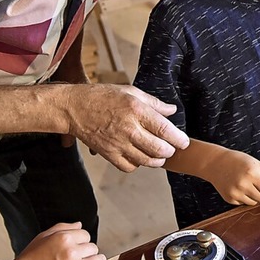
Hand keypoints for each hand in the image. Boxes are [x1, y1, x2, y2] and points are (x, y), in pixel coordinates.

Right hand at [66, 83, 189, 170]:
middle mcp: (128, 128)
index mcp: (136, 110)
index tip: (184, 142)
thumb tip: (172, 110)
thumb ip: (154, 103)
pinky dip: (137, 165)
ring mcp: (117, 143)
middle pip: (158, 149)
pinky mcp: (108, 154)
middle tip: (171, 148)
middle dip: (169, 151)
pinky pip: (129, 167)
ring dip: (156, 160)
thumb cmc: (103, 96)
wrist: (75, 107)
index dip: (178, 139)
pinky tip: (139, 156)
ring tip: (159, 155)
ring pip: (145, 161)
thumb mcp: (131, 92)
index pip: (164, 129)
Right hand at [206, 148, 259, 205]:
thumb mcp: (256, 162)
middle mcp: (243, 183)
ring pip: (254, 203)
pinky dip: (243, 197)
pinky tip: (237, 187)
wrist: (215, 163)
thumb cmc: (236, 160)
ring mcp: (235, 193)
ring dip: (253, 195)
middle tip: (253, 181)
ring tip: (245, 183)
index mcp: (252, 172)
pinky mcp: (229, 199)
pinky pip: (243, 203)